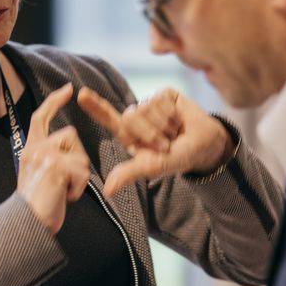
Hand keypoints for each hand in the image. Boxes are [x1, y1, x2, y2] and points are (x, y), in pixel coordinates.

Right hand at [17, 83, 90, 233]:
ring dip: (78, 176)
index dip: (54, 101)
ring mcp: (44, 156)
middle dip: (76, 159)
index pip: (40, 117)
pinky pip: (82, 172)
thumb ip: (49, 157)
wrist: (25, 226)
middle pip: (71, 136)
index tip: (68, 89)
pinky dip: (78, 189)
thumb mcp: (37, 174)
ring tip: (61, 191)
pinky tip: (63, 197)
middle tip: (62, 183)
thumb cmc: (37, 206)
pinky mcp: (55, 167)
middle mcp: (34, 148)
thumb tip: (69, 146)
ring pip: (80, 155)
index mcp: (29, 149)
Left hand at [78, 87, 232, 195]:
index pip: (109, 118)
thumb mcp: (152, 167)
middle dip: (150, 134)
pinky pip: (162, 100)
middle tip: (165, 145)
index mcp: (129, 134)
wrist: (205, 147)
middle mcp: (137, 116)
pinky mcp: (165, 94)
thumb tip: (107, 191)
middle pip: (131, 116)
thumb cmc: (177, 158)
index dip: (96, 107)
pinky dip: (173, 114)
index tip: (81, 94)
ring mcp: (150, 104)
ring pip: (148, 108)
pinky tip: (180, 120)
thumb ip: (129, 173)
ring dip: (165, 126)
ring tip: (174, 133)